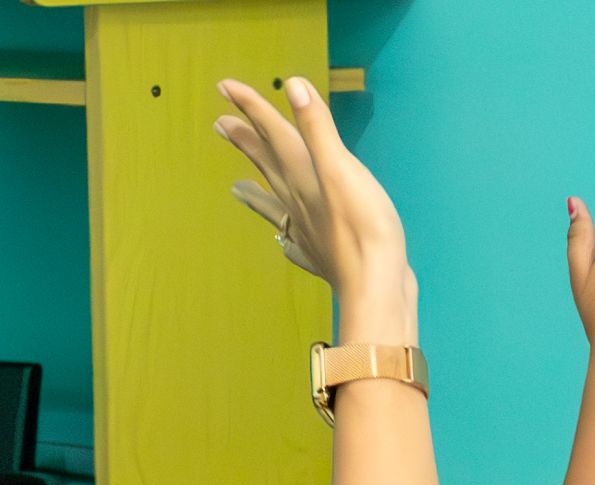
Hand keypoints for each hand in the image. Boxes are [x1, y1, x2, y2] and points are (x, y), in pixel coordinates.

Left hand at [214, 76, 412, 317]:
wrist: (374, 287)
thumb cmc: (362, 227)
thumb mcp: (341, 169)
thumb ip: (317, 128)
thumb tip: (292, 86)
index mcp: (301, 176)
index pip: (272, 134)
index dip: (250, 107)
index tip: (224, 87)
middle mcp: (298, 201)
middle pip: (267, 165)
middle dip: (246, 142)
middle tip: (220, 125)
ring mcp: (307, 232)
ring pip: (274, 204)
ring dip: (255, 192)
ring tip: (236, 188)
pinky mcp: (322, 256)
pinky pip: (295, 243)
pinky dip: (286, 237)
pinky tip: (285, 242)